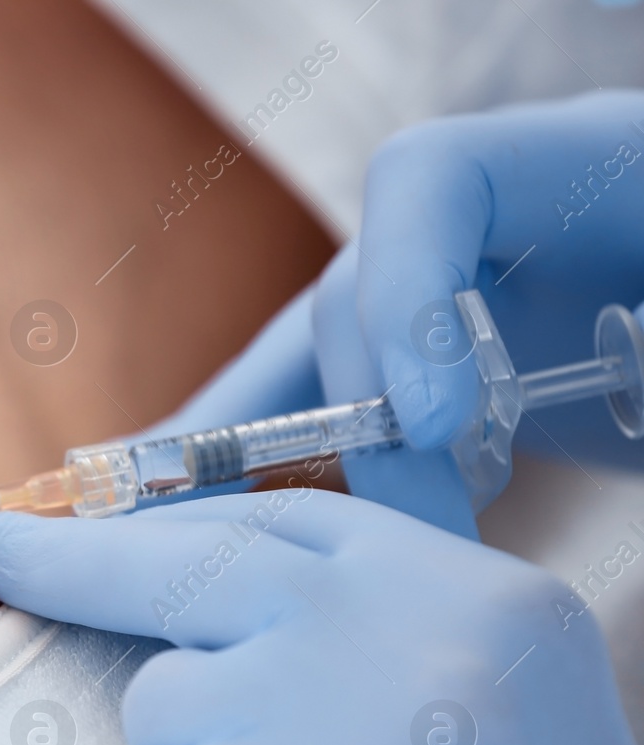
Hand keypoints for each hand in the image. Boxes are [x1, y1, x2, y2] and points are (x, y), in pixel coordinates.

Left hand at [0, 493, 643, 744]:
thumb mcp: (492, 727)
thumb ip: (372, 644)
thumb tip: (200, 590)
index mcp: (489, 604)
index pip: (288, 524)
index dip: (170, 526)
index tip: (79, 516)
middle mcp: (410, 635)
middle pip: (186, 569)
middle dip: (72, 562)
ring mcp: (327, 724)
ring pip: (158, 713)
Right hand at [160, 93, 643, 537]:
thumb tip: (519, 433)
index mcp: (585, 169)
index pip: (430, 177)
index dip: (404, 289)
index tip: (439, 427)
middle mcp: (494, 230)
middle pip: (362, 289)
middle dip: (371, 422)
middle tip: (417, 539)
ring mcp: (453, 301)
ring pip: (321, 361)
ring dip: (272, 453)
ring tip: (215, 545)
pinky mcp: (439, 376)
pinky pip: (321, 407)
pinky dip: (257, 463)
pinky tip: (189, 519)